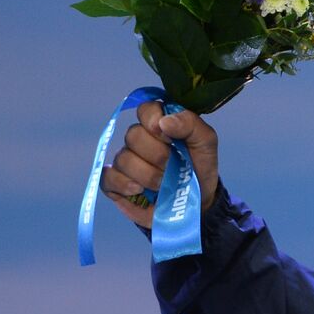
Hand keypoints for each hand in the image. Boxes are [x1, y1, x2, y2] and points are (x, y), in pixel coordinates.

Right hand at [100, 102, 218, 228]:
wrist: (197, 203)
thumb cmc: (200, 168)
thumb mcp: (205, 143)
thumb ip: (190, 124)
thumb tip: (164, 121)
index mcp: (159, 123)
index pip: (146, 109)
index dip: (154, 121)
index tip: (170, 137)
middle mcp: (139, 139)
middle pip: (133, 135)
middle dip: (158, 156)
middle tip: (174, 167)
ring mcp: (125, 160)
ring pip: (124, 159)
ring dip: (149, 176)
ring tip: (164, 184)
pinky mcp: (115, 182)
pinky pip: (108, 177)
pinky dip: (126, 186)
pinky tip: (140, 191)